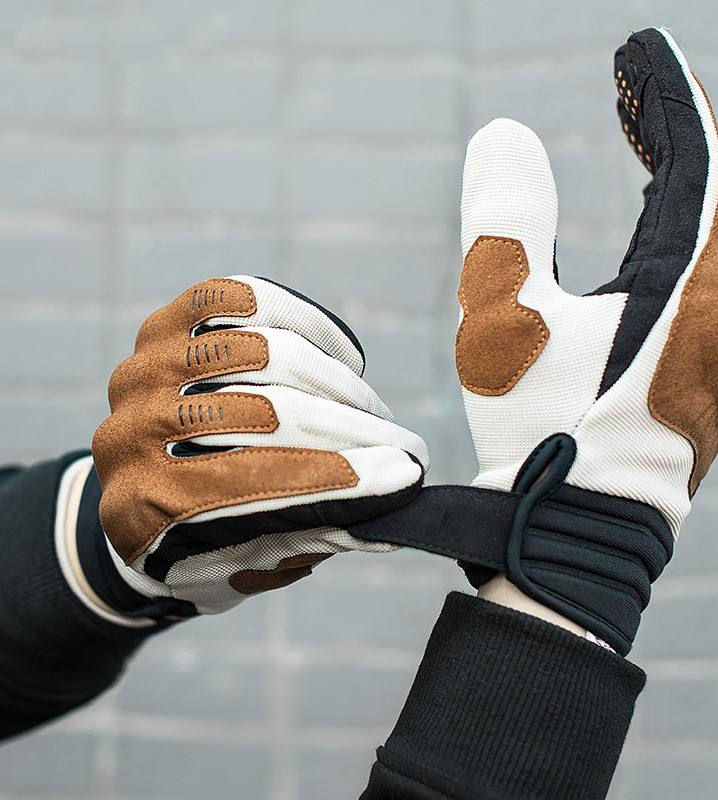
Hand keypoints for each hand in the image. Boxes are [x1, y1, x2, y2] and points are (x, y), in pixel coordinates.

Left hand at [91, 276, 427, 614]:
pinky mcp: (164, 327)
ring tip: (368, 409)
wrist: (145, 495)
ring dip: (334, 383)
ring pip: (262, 352)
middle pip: (264, 413)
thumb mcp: (251, 561)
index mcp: (147, 508)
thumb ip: (313, 529)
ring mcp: (146, 371)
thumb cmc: (205, 537)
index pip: (251, 485)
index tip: (405, 473)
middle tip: (404, 444)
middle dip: (351, 429)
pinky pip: (243, 300)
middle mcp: (134, 432)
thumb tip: (395, 492)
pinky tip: (339, 357)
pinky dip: (305, 323)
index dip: (338, 478)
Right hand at [453, 28, 717, 650]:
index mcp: (689, 292)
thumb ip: (505, 218)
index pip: (694, 163)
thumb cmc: (536, 427)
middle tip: (632, 95)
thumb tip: (507, 134)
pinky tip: (658, 246)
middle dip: (674, 139)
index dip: (665, 98)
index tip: (637, 51)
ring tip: (645, 151)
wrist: (576, 531)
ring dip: (685, 196)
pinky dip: (692, 252)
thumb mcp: (502, 316)